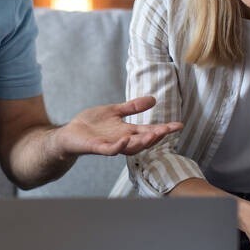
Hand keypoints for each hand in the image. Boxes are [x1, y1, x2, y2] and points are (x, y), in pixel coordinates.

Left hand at [55, 96, 182, 157]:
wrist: (70, 133)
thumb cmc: (91, 124)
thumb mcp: (114, 111)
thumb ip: (132, 107)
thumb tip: (153, 100)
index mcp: (127, 131)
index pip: (149, 130)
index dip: (164, 129)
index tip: (179, 125)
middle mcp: (122, 139)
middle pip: (143, 140)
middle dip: (156, 136)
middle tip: (168, 130)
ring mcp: (110, 145)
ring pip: (130, 147)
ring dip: (141, 142)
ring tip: (153, 136)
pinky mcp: (97, 147)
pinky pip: (110, 150)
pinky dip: (118, 146)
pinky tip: (125, 139)